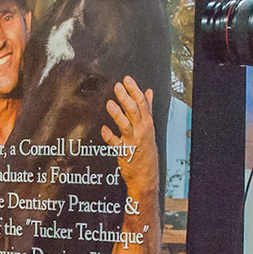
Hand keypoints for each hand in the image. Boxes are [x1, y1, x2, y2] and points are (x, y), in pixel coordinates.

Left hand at [103, 77, 158, 193]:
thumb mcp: (149, 127)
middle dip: (126, 97)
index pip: (142, 103)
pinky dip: (110, 136)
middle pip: (134, 110)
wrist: (146, 174)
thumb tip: (148, 91)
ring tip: (110, 103)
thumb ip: (147, 108)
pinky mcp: (125, 152)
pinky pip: (116, 144)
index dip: (134, 90)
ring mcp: (133, 141)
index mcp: (147, 122)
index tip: (126, 79)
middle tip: (117, 86)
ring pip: (126, 125)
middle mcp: (141, 130)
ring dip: (118, 114)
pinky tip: (103, 129)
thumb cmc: (146, 148)